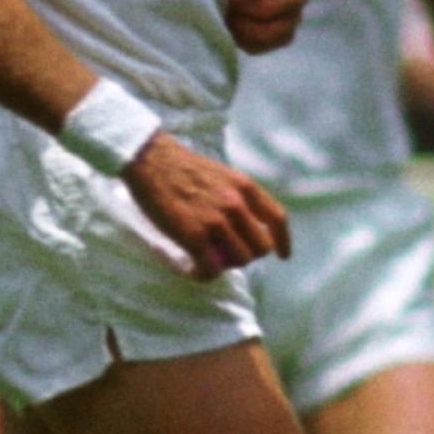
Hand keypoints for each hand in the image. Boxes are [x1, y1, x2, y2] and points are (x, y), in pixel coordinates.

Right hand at [121, 133, 290, 277]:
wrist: (151, 160)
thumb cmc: (182, 168)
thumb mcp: (223, 175)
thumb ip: (239, 197)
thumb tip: (249, 225)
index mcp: (245, 187)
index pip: (277, 218)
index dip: (283, 241)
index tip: (282, 256)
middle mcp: (235, 204)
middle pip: (261, 246)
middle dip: (248, 255)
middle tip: (228, 255)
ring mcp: (215, 220)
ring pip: (240, 260)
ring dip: (226, 265)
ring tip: (209, 261)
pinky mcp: (193, 235)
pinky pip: (210, 268)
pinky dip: (204, 274)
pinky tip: (195, 269)